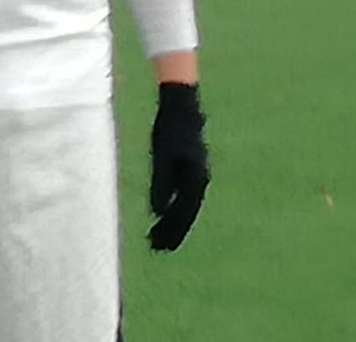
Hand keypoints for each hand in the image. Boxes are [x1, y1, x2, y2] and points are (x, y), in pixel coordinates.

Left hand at [148, 82, 208, 250]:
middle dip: (172, 232)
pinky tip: (162, 215)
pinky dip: (173, 208)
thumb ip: (161, 184)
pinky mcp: (190, 168)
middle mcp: (200, 179)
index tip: (160, 246)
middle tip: (156, 249)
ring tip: (157, 239)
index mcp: (196, 178)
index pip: (184, 213)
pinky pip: (184, 196)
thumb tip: (158, 212)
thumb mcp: (162, 157)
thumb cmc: (170, 129)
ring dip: (173, 222)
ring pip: (186, 206)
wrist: (181, 106)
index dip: (172, 231)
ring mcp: (197, 174)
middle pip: (186, 213)